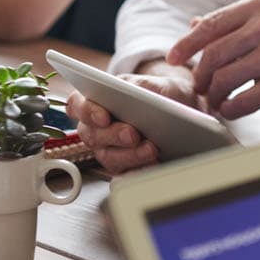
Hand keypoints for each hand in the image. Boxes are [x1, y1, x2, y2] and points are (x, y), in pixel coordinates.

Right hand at [65, 63, 198, 173]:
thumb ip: (139, 87)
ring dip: (130, 155)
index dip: (87, 111)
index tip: (103, 116)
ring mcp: (108, 150)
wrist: (182, 108)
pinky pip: (124, 175)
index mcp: (97, 102)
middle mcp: (97, 128)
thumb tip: (134, 95)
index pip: (77, 105)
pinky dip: (138, 172)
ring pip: (109, 157)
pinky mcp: (124, 168)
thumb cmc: (160, 94)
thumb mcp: (152, 84)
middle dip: (113, 135)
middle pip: (93, 135)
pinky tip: (152, 165)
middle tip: (132, 134)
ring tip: (151, 149)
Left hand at [168, 0, 259, 117]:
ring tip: (217, 100)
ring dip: (214, 94)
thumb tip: (196, 23)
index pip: (211, 24)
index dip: (186, 44)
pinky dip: (231, 108)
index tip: (174, 57)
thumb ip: (237, 21)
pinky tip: (233, 109)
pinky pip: (243, 100)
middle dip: (201, 75)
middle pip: (213, 54)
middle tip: (200, 87)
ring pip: (224, 79)